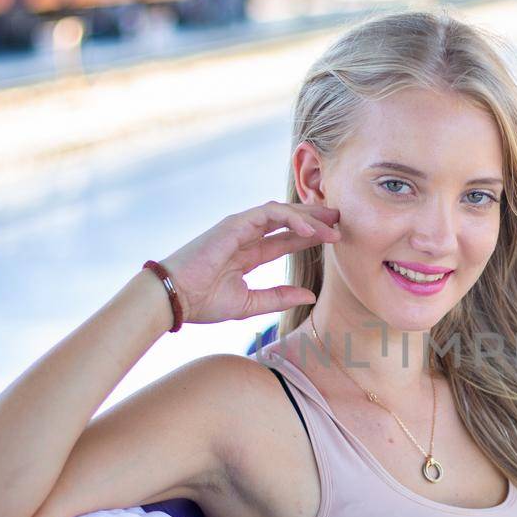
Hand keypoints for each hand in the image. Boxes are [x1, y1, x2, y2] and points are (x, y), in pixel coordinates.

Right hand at [155, 200, 340, 325]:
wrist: (174, 298)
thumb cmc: (203, 301)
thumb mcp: (250, 303)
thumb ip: (279, 296)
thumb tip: (310, 295)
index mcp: (248, 253)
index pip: (286, 239)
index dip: (311, 237)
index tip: (336, 240)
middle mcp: (246, 236)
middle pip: (288, 221)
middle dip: (316, 220)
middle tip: (342, 222)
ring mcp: (240, 227)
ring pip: (282, 213)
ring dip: (309, 218)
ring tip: (333, 227)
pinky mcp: (235, 223)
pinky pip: (269, 214)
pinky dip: (292, 219)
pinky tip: (311, 231)